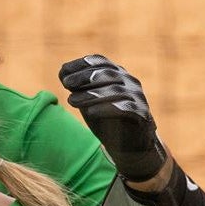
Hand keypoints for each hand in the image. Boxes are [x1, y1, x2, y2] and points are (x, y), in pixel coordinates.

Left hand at [59, 54, 168, 181]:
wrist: (128, 144)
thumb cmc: (105, 117)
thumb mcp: (88, 99)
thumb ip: (78, 86)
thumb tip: (62, 72)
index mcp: (116, 73)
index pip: (100, 61)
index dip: (81, 64)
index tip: (63, 72)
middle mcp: (129, 81)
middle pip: (107, 73)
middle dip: (84, 76)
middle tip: (66, 84)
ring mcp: (137, 97)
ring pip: (115, 90)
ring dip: (90, 94)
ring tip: (71, 101)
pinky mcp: (142, 114)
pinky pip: (126, 108)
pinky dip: (106, 108)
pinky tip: (90, 111)